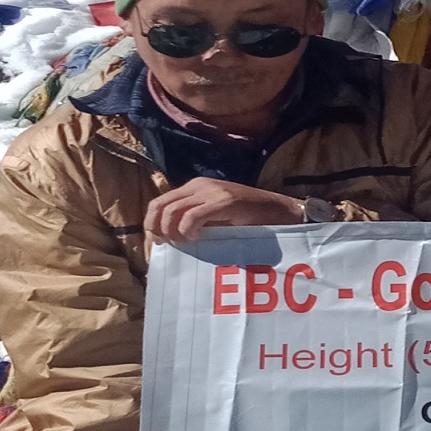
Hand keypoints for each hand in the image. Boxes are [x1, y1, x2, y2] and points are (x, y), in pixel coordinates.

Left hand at [143, 177, 305, 244]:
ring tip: (185, 242)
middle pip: (160, 205)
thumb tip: (169, 239)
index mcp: (195, 188)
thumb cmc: (248, 220)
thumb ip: (194, 220)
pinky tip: (199, 238)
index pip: (159, 202)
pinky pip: (192, 217)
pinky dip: (188, 231)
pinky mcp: (223, 201)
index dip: (152, 223)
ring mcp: (211, 192)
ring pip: (172, 211)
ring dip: (172, 231)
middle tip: (169, 245)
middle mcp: (199, 186)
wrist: (278, 211)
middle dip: (158, 229)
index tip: (160, 242)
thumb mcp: (215, 217)